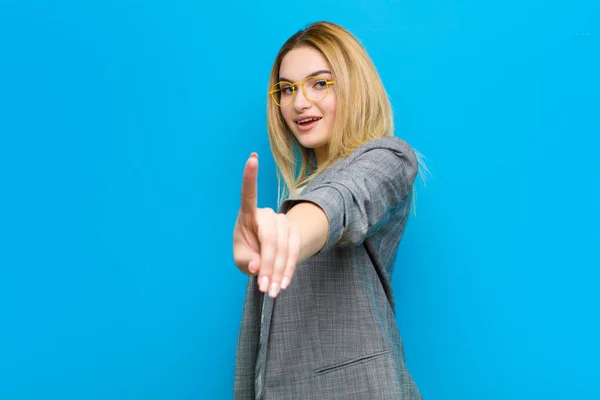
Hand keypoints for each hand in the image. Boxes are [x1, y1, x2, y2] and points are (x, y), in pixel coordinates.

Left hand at [233, 153, 302, 297]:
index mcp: (247, 214)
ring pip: (283, 247)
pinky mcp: (294, 234)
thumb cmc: (248, 251)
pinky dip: (287, 270)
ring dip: (277, 272)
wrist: (268, 254)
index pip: (248, 193)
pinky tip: (283, 283)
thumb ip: (245, 262)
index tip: (253, 157)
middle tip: (263, 287)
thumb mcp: (241, 258)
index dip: (250, 176)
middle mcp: (266, 214)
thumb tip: (256, 266)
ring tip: (271, 291)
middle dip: (267, 264)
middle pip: (269, 238)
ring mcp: (283, 222)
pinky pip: (294, 252)